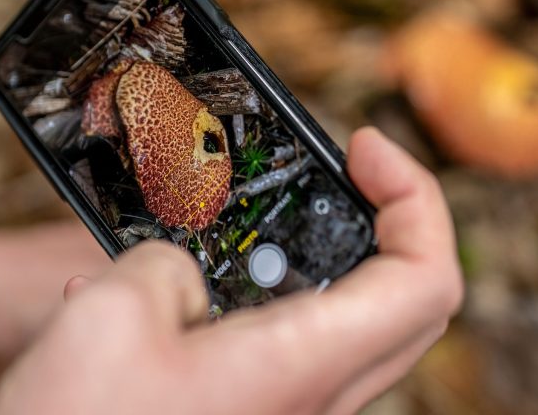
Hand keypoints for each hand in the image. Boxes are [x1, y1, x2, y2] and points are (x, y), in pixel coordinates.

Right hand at [0, 127, 462, 414]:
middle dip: (387, 218)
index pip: (426, 281)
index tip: (364, 149)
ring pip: (346, 323)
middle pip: (406, 300)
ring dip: (317, 257)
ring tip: (247, 222)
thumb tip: (183, 275)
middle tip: (344, 170)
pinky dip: (258, 297)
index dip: (417, 196)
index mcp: (300, 366)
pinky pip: (283, 345)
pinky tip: (174, 290)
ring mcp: (282, 413)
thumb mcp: (112, 312)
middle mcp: (309, 399)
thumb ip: (168, 263)